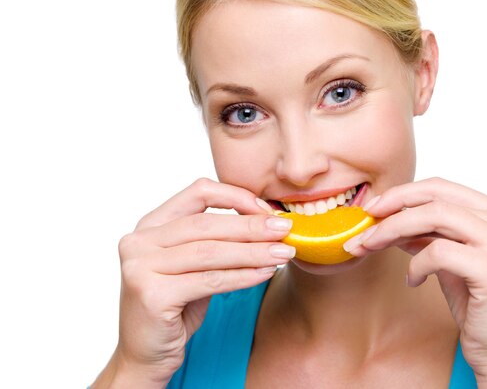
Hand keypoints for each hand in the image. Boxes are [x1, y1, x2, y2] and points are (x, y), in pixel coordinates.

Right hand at [93, 178, 293, 387]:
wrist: (145, 355)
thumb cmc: (175, 307)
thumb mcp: (194, 266)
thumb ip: (218, 240)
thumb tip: (268, 222)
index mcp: (150, 225)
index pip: (198, 193)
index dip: (237, 197)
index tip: (268, 210)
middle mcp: (139, 241)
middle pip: (206, 223)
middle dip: (252, 226)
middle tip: (286, 229)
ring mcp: (140, 267)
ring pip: (210, 252)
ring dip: (253, 251)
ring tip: (284, 252)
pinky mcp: (151, 295)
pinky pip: (210, 280)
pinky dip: (243, 276)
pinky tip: (266, 274)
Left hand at [344, 178, 486, 385]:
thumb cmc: (479, 305)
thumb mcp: (447, 260)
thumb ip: (424, 235)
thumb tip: (386, 217)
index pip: (442, 187)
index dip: (402, 193)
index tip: (373, 207)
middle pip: (435, 198)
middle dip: (391, 207)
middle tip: (364, 223)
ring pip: (434, 216)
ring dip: (393, 229)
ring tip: (371, 245)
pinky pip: (438, 253)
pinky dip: (416, 264)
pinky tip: (413, 280)